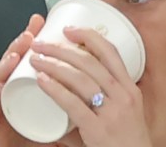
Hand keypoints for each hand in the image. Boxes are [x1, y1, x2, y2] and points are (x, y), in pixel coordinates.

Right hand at [0, 14, 69, 146]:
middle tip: (31, 33)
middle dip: (18, 47)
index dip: (31, 43)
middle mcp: (3, 98)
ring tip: (16, 56)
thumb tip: (95, 90)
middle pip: (6, 68)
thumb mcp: (56, 125)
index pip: (23, 63)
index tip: (43, 24)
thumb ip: (69, 109)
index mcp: (19, 95)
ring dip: (3, 67)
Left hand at [29, 26, 151, 146]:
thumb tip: (74, 81)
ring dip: (53, 64)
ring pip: (79, 78)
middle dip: (61, 48)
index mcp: (130, 90)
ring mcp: (113, 113)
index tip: (68, 29)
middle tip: (41, 44)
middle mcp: (124, 97)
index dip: (88, 36)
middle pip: (89, 61)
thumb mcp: (124, 112)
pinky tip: (41, 80)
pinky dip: (54, 89)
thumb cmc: (126, 142)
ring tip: (35, 59)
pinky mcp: (99, 130)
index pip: (111, 53)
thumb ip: (101, 96)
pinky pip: (73, 103)